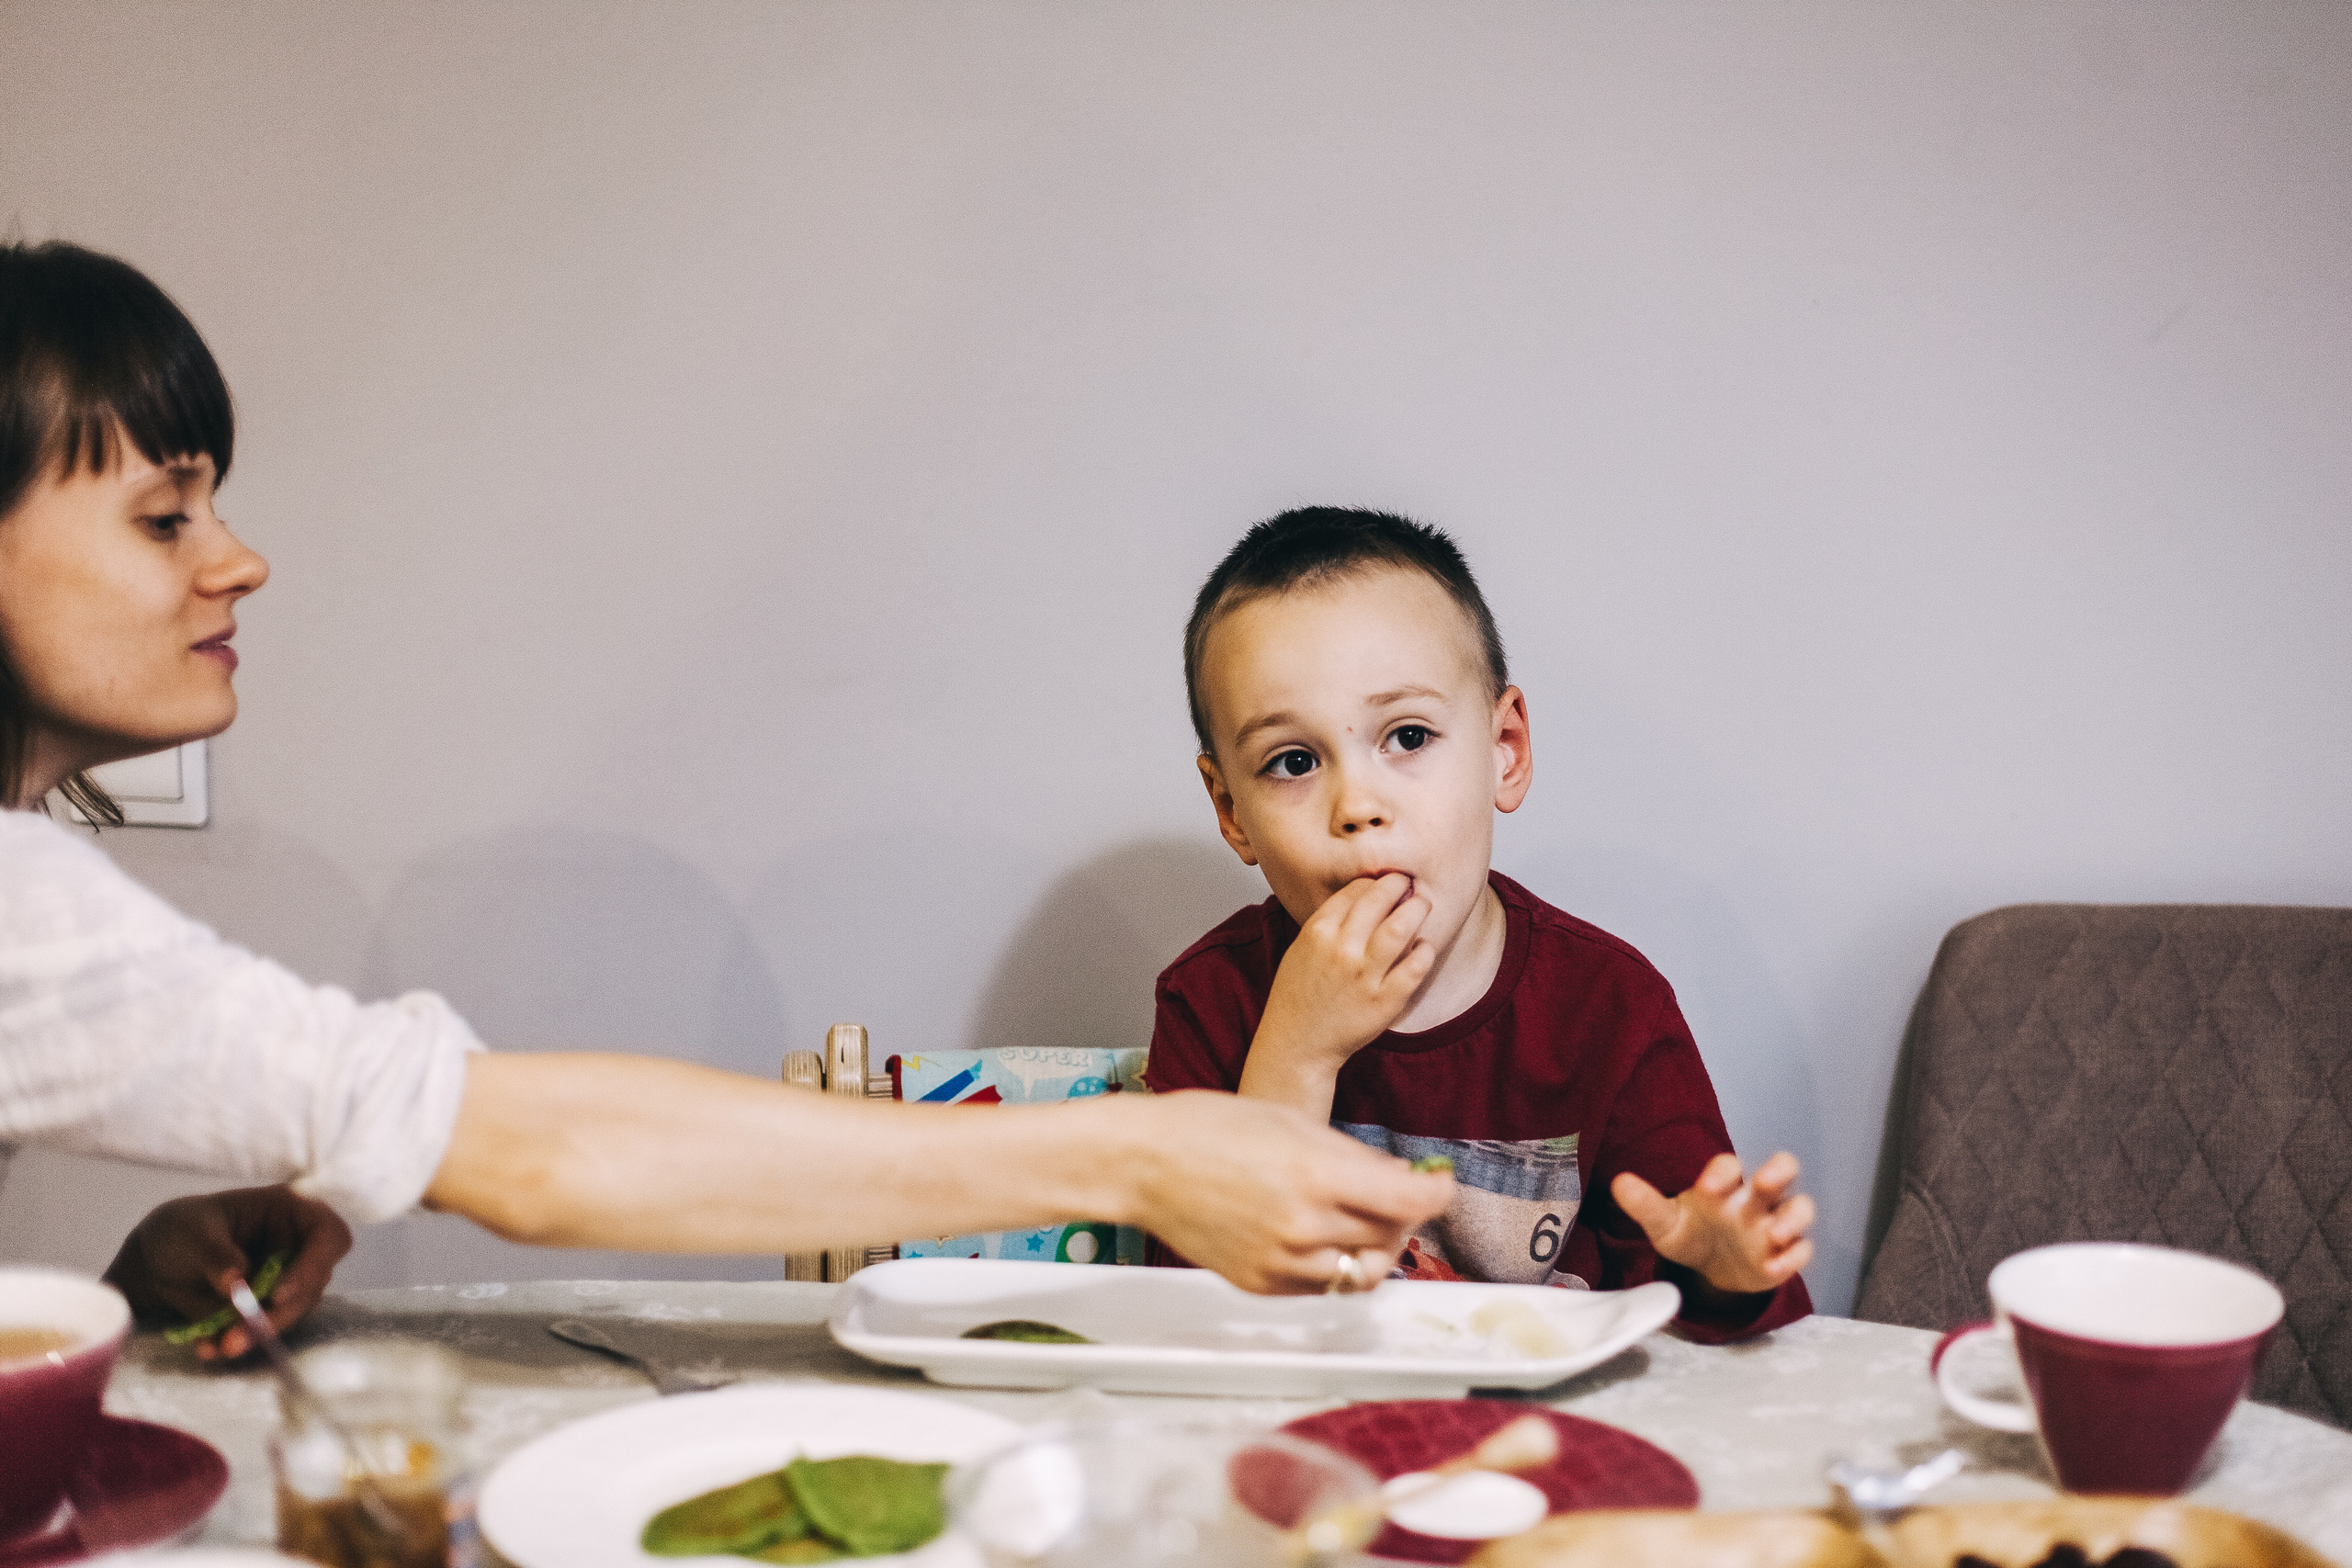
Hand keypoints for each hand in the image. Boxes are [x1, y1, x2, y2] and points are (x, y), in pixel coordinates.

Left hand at [103, 1186, 351, 1358]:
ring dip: (259, 1333)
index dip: (313, 1266)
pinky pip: (264, 1331)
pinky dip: (239, 1341)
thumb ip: (216, 1255)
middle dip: (280, 1313)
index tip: (278, 1295)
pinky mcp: (269, 1311)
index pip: (329, 1236)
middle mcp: (300, 1248)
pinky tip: (209, 1347)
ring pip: (293, 1312)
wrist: (157, 1261)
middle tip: (241, 1335)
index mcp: (294, 1211)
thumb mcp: (191, 1232)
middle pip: (313, 1284)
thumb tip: (237, 1284)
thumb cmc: (183, 1229)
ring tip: (221, 1345)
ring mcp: (287, 1282)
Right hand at [1123, 1090, 1453, 1293]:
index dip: (1437, 1194)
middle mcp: (1303, 1226)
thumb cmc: (1206, 1128)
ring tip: (1362, 1220)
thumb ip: (1352, 1157)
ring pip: (1362, 1271)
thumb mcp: (1291, 1122)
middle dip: (1405, 1215)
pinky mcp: (1261, 1284)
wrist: (1140, 1163)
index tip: (1440, 1185)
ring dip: (1376, 1247)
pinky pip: (1322, 1284)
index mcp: (1315, 1176)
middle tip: (1399, 1195)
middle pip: (1391, 1237)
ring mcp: (1281, 1262)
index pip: (1409, 1201)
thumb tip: (1400, 1179)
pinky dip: (1335, 1264)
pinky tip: (1321, 1235)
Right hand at [1241, 874, 1432, 1115]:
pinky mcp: (1384, 1002)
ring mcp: (1364, 977)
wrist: (1296, 1044)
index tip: (1385, 880)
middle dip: (1399, 884)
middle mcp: (1341, 950)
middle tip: (1409, 882)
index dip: (1374, 881)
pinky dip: (1424, 950)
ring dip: (1417, 909)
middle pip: (1379, 900)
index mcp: (1317, 933)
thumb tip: (1365, 892)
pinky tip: (1424, 946)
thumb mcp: (1302, 949)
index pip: (1354, 890)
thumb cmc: (1299, 996)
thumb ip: (1330, 922)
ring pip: (1401, 928)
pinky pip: (1416, 967)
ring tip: (1423, 904)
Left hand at [1611, 1151, 1813, 1297]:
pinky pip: (1802, 1251)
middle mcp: (1755, 1198)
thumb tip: (1619, 1182)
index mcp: (1725, 1183)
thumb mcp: (1665, 1222)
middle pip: (1783, 1169)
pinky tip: (1773, 1268)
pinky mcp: (1785, 1255)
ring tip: (1775, 1234)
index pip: (1731, 1164)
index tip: (1707, 1188)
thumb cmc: (1690, 1234)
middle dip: (1779, 1170)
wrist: (1708, 1270)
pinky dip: (1792, 1259)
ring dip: (1793, 1218)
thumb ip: (1646, 1204)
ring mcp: (1775, 1224)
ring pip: (1801, 1207)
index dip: (1722, 1172)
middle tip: (1765, 1181)